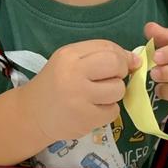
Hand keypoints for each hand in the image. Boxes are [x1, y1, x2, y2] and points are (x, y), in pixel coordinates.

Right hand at [21, 40, 139, 142]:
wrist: (32, 114)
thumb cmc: (55, 84)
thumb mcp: (69, 61)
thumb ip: (100, 56)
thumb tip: (135, 60)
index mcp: (68, 55)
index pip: (107, 48)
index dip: (121, 55)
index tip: (121, 64)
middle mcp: (73, 74)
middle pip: (116, 65)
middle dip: (121, 72)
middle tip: (111, 79)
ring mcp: (79, 98)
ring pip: (118, 90)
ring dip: (114, 93)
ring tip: (97, 96)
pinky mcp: (85, 119)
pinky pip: (113, 111)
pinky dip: (107, 111)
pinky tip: (92, 110)